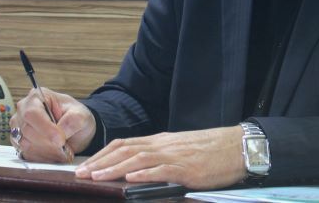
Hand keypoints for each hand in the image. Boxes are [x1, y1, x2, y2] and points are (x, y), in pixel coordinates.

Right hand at [9, 87, 95, 162]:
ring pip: (25, 144)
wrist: (75, 130)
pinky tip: (55, 155)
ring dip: (46, 151)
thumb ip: (72, 121)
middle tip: (64, 147)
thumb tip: (60, 132)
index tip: (60, 139)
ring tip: (62, 151)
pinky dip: (42, 158)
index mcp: (37, 97)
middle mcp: (23, 110)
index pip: (32, 113)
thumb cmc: (75, 117)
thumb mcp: (80, 115)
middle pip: (27, 130)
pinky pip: (26, 154)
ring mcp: (18, 127)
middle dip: (48, 142)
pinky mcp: (18, 143)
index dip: (45, 128)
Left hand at [74, 126, 245, 188]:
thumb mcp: (181, 150)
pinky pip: (163, 169)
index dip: (103, 154)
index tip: (86, 165)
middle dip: (101, 162)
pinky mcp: (188, 168)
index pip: (125, 144)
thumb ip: (161, 158)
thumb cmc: (212, 151)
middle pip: (126, 149)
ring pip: (138, 158)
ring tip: (97, 176)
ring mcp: (175, 155)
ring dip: (114, 167)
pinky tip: (131, 178)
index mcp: (162, 141)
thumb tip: (138, 169)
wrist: (238, 146)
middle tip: (81, 174)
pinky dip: (145, 173)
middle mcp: (164, 145)